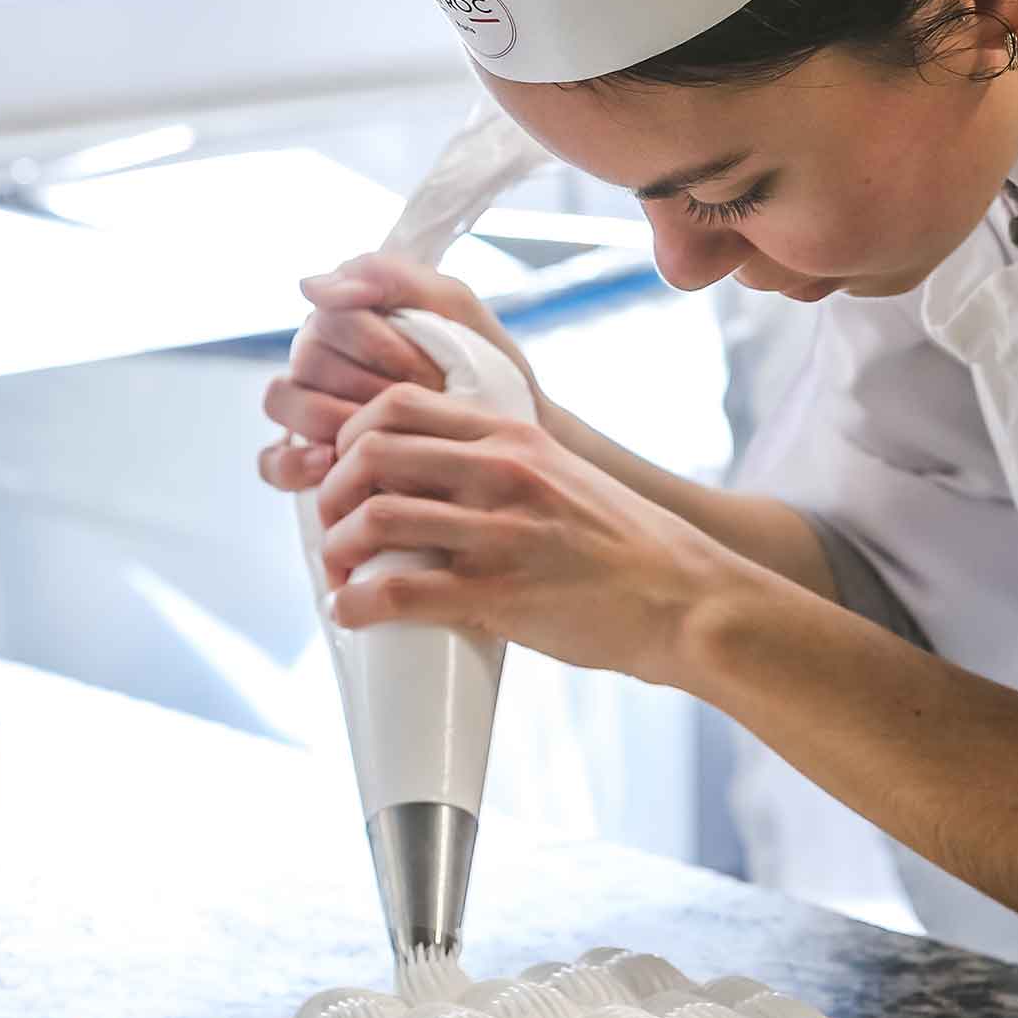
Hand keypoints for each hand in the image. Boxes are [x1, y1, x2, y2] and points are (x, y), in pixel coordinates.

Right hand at [258, 253, 543, 493]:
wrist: (515, 429)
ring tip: (384, 435)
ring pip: (283, 399)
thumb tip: (308, 286)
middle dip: (370, 386)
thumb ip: (387, 277)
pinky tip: (332, 463)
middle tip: (419, 412)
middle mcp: (318, 359)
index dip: (380, 346)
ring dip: (335, 417)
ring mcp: (308, 409)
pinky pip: (272, 462)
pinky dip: (294, 463)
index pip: (331, 317)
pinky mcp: (308, 462)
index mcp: (345, 317)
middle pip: (308, 358)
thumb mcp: (451, 305)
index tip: (431, 372)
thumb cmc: (483, 363)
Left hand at [315, 383, 733, 683]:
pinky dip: (357, 604)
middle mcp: (502, 471)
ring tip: (342, 573)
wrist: (686, 599)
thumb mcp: (561, 475)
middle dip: (332, 492)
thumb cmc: (624, 546)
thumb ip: (502, 467)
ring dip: (338, 549)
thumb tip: (431, 483)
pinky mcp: (500, 595)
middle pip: (370, 453)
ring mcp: (501, 532)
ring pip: (376, 520)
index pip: (396, 403)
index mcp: (514, 434)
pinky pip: (400, 592)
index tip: (345, 472)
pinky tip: (352, 613)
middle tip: (334, 527)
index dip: (348, 436)